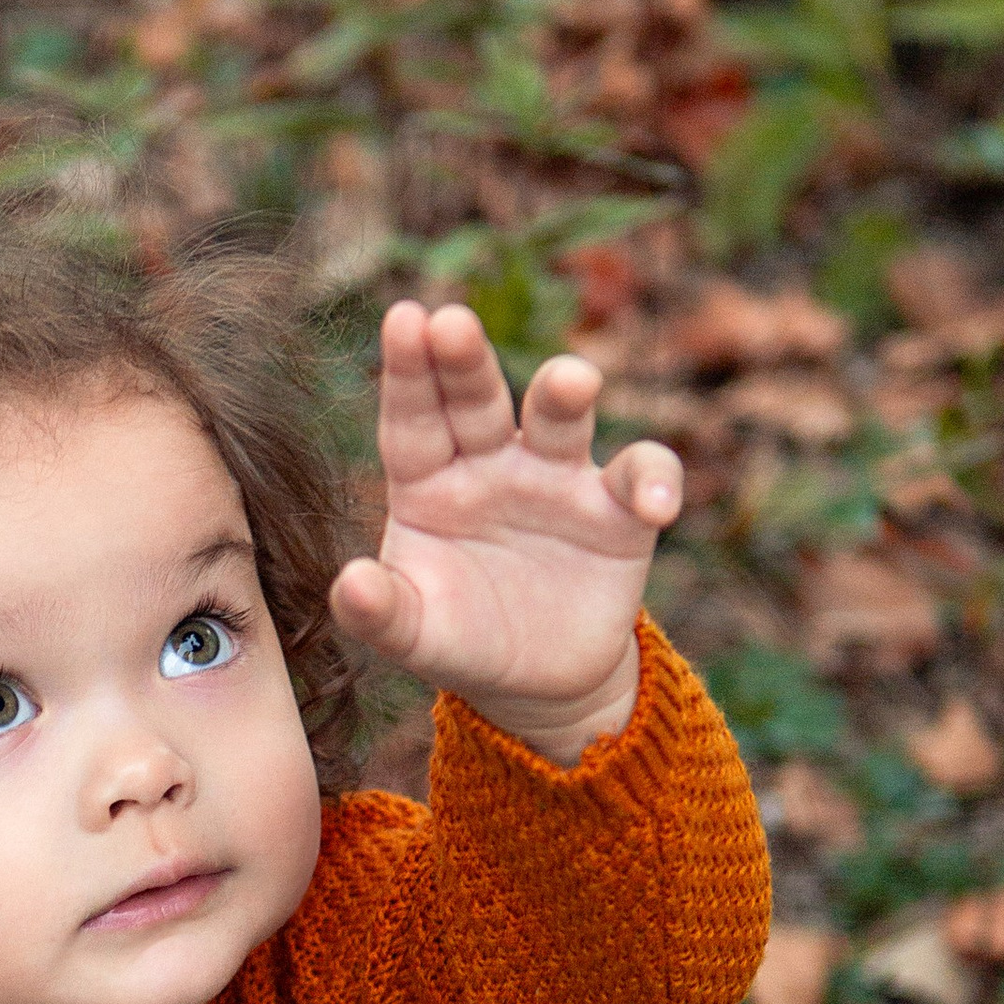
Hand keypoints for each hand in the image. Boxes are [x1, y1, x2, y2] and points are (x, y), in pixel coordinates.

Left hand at [328, 303, 682, 761]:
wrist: (539, 683)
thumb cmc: (462, 640)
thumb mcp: (416, 635)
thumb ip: (379, 613)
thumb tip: (349, 584)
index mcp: (428, 481)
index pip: (413, 420)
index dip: (407, 372)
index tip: (403, 320)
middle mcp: (490, 463)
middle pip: (477, 400)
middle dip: (466, 362)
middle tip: (452, 323)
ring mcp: (556, 478)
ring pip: (559, 419)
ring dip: (565, 395)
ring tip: (573, 382)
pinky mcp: (617, 509)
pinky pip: (641, 474)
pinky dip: (653, 481)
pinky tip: (654, 506)